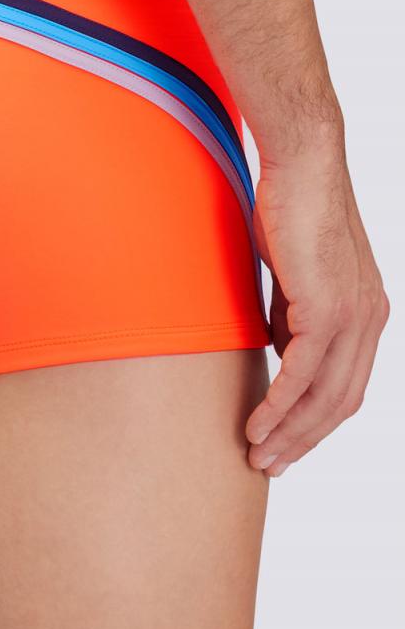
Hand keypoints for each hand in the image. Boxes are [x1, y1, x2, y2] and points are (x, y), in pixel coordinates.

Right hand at [246, 133, 387, 475]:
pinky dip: (280, 406)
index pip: (346, 384)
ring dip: (290, 433)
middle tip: (270, 465)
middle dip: (304, 440)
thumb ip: (289, 314)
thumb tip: (277, 347)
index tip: (285, 442)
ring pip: (325, 397)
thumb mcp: (292, 274)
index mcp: (367, 313)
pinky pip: (302, 374)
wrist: (302, 164)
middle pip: (341, 402)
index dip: (316, 421)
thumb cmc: (292, 208)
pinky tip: (258, 426)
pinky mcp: (327, 308)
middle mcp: (370, 320)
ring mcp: (354, 316)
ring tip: (259, 456)